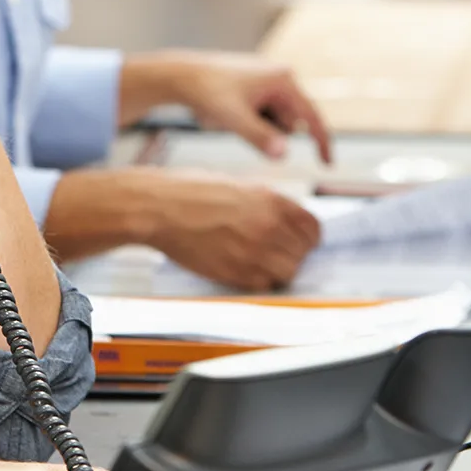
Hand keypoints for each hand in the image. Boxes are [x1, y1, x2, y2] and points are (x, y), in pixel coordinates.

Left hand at [120, 50, 331, 164]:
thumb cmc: (207, 94)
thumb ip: (259, 138)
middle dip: (269, 131)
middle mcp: (281, 75)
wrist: (180, 76)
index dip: (322, 142)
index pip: (311, 117)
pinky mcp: (255, 84)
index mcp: (283, 80)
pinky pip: (261, 113)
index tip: (328, 165)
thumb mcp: (233, 120)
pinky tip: (226, 110)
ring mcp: (268, 78)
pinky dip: (248, 119)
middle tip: (237, 122)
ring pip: (274, 119)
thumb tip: (284, 155)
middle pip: (289, 122)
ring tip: (228, 115)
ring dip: (256, 126)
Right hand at [144, 169, 319, 289]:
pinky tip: (244, 267)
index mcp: (271, 200)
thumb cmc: (189, 192)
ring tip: (261, 262)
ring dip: (279, 269)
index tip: (302, 241)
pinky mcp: (234, 272)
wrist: (157, 208)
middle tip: (277, 252)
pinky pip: (263, 284)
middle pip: (303, 253)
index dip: (309, 237)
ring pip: (288, 272)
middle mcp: (268, 226)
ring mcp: (253, 252)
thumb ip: (265, 203)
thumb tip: (284, 219)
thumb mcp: (236, 185)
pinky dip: (259, 280)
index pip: (313, 228)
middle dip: (293, 253)